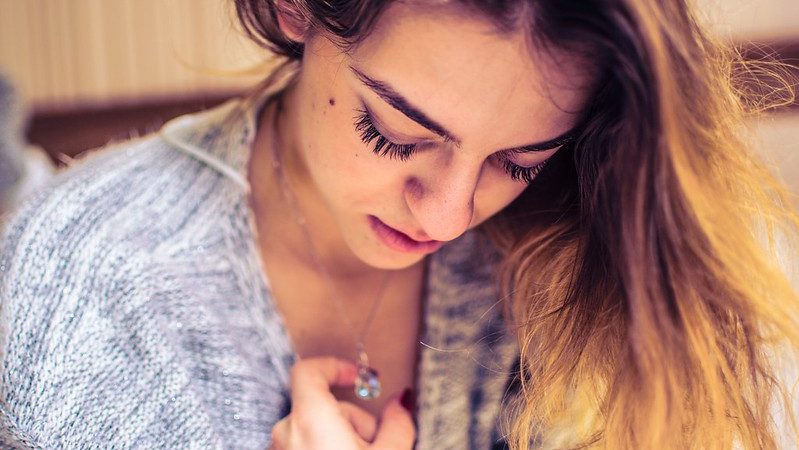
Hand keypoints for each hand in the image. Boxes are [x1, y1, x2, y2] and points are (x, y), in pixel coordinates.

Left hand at [269, 357, 415, 449]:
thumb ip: (397, 422)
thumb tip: (401, 401)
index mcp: (309, 419)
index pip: (307, 370)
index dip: (335, 366)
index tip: (357, 375)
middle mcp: (285, 432)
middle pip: (321, 406)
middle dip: (354, 420)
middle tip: (377, 445)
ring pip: (313, 428)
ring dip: (340, 438)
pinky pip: (302, 445)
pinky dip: (323, 449)